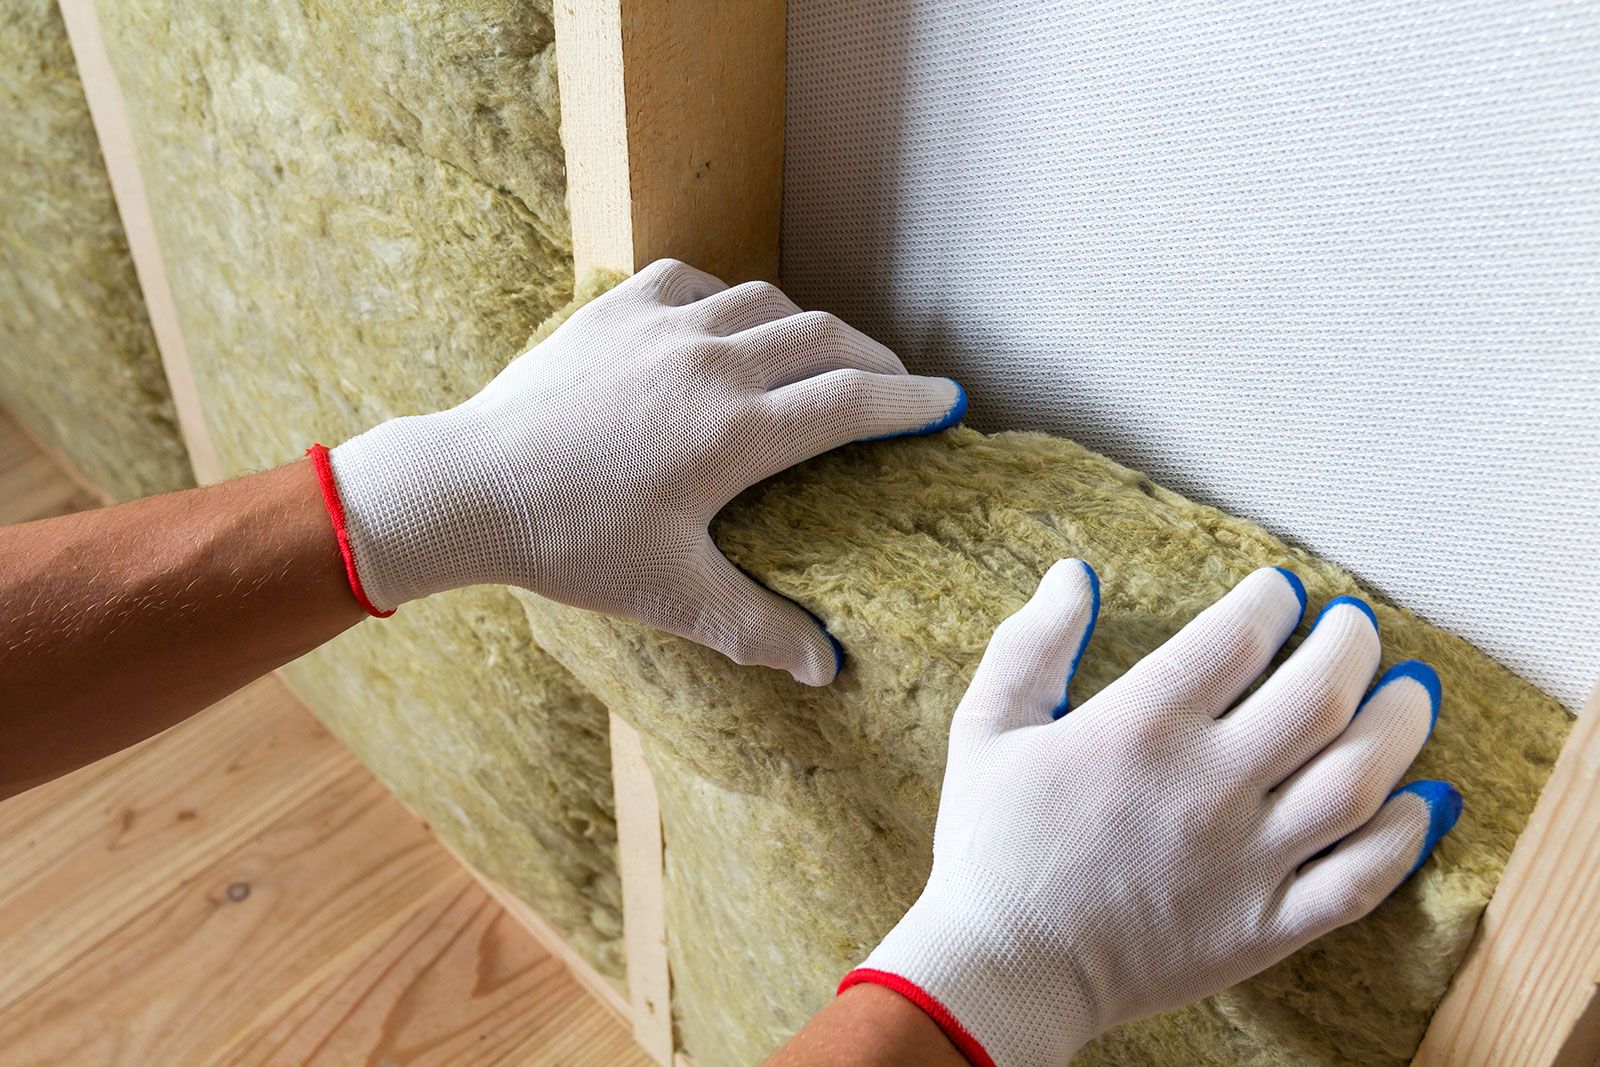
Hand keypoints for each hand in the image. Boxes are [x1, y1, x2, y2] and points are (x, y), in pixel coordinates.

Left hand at [320, 259, 964, 684]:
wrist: (465, 487)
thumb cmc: (569, 545)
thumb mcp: (669, 594)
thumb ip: (755, 628)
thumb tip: (825, 670)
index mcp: (736, 432)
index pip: (852, 402)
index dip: (911, 402)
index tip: (949, 402)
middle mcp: (710, 363)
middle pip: (824, 339)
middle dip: (872, 360)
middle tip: (894, 386)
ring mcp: (660, 327)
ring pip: (764, 301)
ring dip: (805, 327)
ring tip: (817, 357)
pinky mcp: (613, 310)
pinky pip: (692, 281)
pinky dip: (726, 298)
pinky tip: (724, 324)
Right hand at [843, 563, 1460, 1065]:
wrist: (1005, 968)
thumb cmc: (992, 844)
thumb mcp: (986, 726)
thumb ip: (1031, 644)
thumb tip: (1074, 576)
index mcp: (1140, 729)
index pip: (1239, 637)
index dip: (1274, 601)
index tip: (1283, 592)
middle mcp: (1206, 787)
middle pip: (1319, 694)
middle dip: (1352, 643)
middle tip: (1355, 626)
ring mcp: (1245, 862)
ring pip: (1357, 779)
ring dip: (1398, 725)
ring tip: (1408, 691)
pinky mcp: (1265, 927)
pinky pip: (1359, 880)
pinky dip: (1402, 837)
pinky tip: (1420, 800)